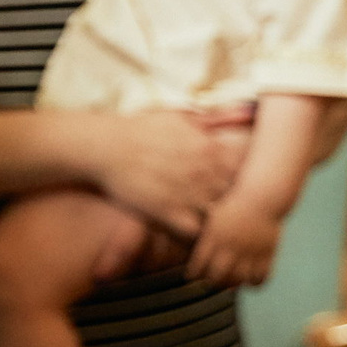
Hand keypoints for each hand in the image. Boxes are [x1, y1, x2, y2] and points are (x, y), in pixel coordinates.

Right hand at [80, 107, 251, 240]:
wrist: (106, 148)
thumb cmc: (138, 130)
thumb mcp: (176, 116)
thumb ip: (206, 120)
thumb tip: (231, 116)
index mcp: (210, 150)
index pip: (241, 170)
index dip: (232, 176)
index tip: (219, 178)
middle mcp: (206, 173)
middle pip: (231, 193)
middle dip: (223, 195)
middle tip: (206, 195)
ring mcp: (190, 195)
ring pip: (218, 214)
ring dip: (210, 214)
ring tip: (197, 212)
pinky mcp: (171, 213)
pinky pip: (197, 230)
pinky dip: (193, 229)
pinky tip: (183, 222)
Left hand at [188, 201, 282, 286]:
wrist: (261, 197)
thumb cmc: (232, 205)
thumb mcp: (213, 217)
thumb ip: (201, 234)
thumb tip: (183, 243)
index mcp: (215, 236)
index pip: (199, 263)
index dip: (194, 273)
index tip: (191, 276)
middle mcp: (231, 245)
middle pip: (218, 275)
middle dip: (211, 282)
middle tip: (209, 282)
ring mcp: (250, 250)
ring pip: (239, 279)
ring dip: (233, 284)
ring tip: (228, 284)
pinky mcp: (267, 253)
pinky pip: (261, 277)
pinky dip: (254, 283)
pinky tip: (249, 280)